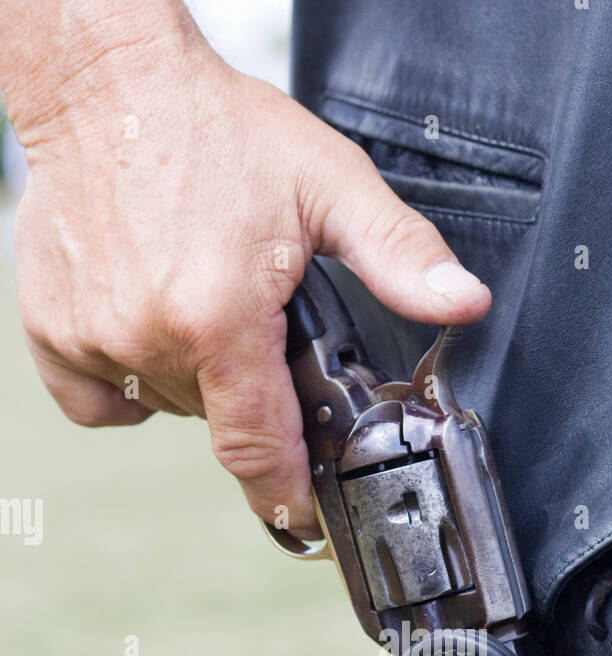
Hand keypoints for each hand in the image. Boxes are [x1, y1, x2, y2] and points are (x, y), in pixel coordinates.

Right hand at [5, 4, 490, 536]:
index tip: (305, 520)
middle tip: (257, 325)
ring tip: (204, 298)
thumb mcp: (327, 182)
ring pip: (168, 405)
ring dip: (196, 378)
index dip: (288, 496)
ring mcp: (93, 337)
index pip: (260, 448)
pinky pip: (101, 399)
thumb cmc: (212, 126)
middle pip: (220, 420)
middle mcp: (150, 336)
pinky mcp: (52, 330)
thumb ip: (398, 252)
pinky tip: (151, 327)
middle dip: (251, 393)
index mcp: (221, 316)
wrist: (105, 83)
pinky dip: (131, 382)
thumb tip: (464, 302)